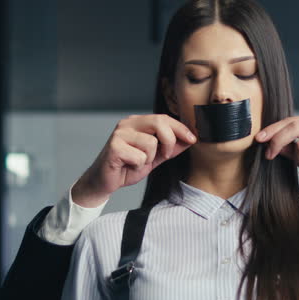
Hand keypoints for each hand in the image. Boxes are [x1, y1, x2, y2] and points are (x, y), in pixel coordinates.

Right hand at [73, 114, 196, 206]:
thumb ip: (171, 147)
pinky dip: (138, 165)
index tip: (192, 139)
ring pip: (151, 143)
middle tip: (165, 155)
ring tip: (138, 162)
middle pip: (159, 123)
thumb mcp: (155, 156)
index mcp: (138, 122)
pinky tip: (128, 166)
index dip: (180, 128)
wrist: (105, 181)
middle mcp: (128, 124)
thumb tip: (190, 139)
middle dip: (169, 141)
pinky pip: (139, 156)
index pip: (164, 118)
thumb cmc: (127, 167)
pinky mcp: (114, 147)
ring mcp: (119, 134)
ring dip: (149, 158)